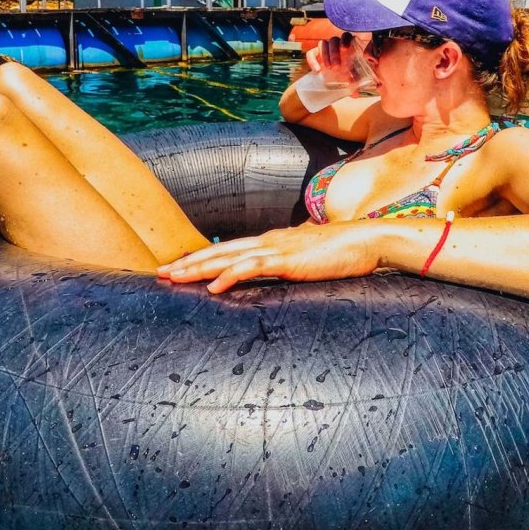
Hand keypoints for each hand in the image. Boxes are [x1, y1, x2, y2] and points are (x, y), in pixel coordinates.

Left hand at [157, 223, 382, 293]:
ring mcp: (277, 249)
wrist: (368, 240)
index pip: (230, 249)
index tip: (180, 266)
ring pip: (227, 257)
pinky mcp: (288, 260)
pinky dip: (229, 276)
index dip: (204, 257)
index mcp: (273, 241)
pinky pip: (252, 268)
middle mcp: (269, 241)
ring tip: (174, 278)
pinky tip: (213, 288)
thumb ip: (294, 262)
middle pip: (220, 251)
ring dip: (198, 268)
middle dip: (189, 262)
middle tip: (160, 272)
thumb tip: (284, 269)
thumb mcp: (311, 259)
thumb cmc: (345, 251)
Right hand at [305, 32, 371, 89]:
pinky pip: (311, 53)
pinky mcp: (315, 54)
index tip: (345, 49)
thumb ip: (354, 82)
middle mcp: (335, 44)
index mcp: (346, 45)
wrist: (332, 77)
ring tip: (329, 68)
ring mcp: (324, 48)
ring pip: (323, 44)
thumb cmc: (345, 73)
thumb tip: (355, 94)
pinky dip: (312, 60)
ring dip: (326, 55)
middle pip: (334, 41)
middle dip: (335, 53)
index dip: (345, 40)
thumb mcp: (350, 76)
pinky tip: (316, 70)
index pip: (346, 36)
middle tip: (336, 66)